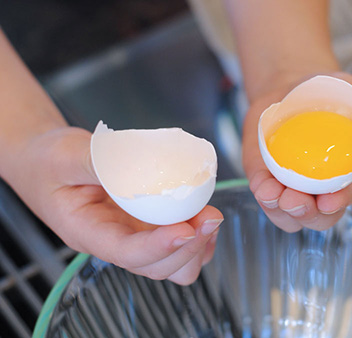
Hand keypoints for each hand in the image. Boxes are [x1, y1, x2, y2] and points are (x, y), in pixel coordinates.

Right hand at [8, 127, 222, 283]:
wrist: (46, 163)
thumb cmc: (49, 161)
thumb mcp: (66, 155)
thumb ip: (99, 160)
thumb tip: (137, 164)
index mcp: (87, 231)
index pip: (126, 252)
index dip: (159, 246)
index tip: (187, 229)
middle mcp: (114, 242)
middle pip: (157, 267)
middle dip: (189, 247)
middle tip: (210, 216)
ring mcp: (133, 237)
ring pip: (172, 267)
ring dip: (197, 248)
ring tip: (209, 217)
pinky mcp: (147, 228)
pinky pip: (179, 248)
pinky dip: (198, 238)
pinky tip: (203, 214)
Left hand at [242, 72, 351, 231]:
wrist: (286, 98)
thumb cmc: (316, 96)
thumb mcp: (335, 84)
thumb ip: (346, 85)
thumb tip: (349, 86)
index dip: (346, 197)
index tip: (329, 200)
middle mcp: (327, 187)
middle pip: (324, 216)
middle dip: (309, 214)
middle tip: (294, 200)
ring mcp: (299, 192)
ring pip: (293, 218)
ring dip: (281, 212)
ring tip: (271, 193)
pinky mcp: (272, 187)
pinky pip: (269, 201)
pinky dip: (263, 196)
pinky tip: (260, 186)